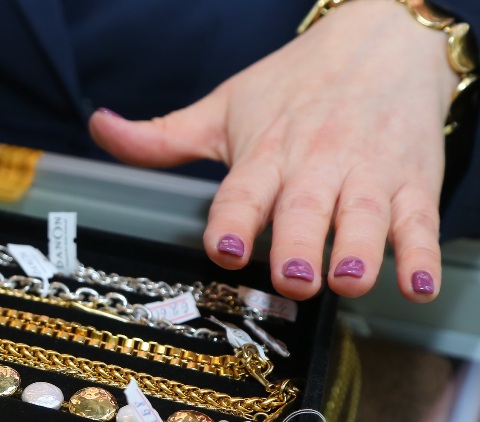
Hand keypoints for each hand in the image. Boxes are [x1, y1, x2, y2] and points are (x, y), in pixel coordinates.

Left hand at [88, 0, 456, 301]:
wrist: (385, 40)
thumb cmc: (294, 86)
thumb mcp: (223, 108)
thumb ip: (161, 138)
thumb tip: (98, 127)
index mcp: (264, 156)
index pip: (243, 193)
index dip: (234, 222)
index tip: (227, 250)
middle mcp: (314, 168)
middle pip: (303, 212)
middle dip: (298, 248)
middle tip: (294, 280)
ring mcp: (366, 177)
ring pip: (361, 219)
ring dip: (357, 252)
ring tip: (348, 279)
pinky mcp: (411, 184)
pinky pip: (416, 222)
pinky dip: (418, 253)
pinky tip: (414, 283)